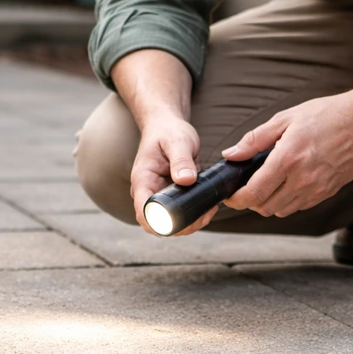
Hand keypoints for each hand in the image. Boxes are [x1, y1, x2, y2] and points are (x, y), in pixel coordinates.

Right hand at [130, 116, 218, 235]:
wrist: (167, 127)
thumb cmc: (169, 131)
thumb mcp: (178, 141)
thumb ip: (181, 159)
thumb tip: (186, 180)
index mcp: (143, 180)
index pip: (143, 212)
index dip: (159, 223)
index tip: (182, 221)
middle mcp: (148, 192)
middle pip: (157, 224)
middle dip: (180, 227)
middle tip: (204, 215)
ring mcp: (159, 197)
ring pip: (169, 223)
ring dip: (189, 224)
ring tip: (209, 210)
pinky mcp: (171, 197)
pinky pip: (180, 214)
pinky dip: (194, 216)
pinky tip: (208, 207)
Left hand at [222, 91, 352, 217]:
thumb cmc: (326, 115)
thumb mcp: (285, 119)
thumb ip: (255, 139)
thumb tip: (232, 154)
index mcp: (288, 159)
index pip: (254, 193)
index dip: (237, 199)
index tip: (230, 196)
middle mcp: (302, 179)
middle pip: (265, 207)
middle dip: (251, 201)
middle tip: (248, 187)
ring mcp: (317, 189)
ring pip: (282, 211)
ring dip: (269, 203)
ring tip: (268, 185)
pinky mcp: (327, 193)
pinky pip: (300, 206)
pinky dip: (288, 201)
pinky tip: (289, 183)